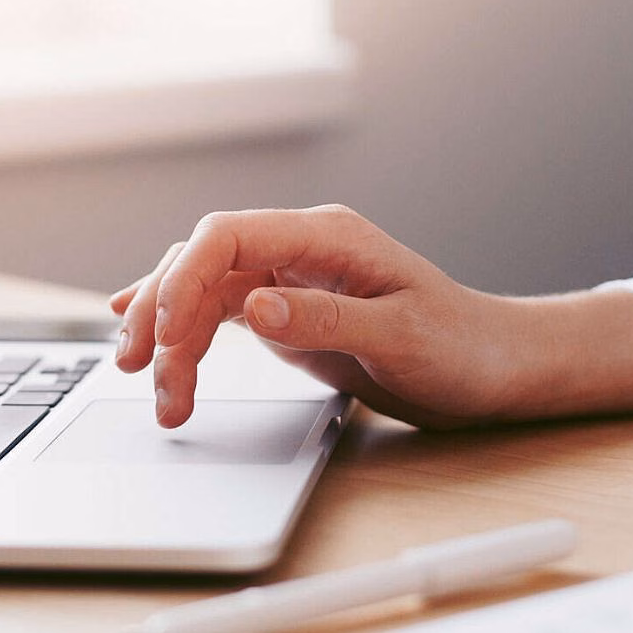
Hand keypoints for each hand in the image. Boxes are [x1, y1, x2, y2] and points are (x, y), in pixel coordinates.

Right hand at [109, 205, 508, 428]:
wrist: (495, 370)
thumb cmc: (463, 347)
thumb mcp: (400, 337)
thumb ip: (326, 319)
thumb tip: (252, 306)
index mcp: (327, 236)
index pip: (227, 234)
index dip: (182, 278)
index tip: (164, 333)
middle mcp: (300, 249)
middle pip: (202, 263)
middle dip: (160, 313)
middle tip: (137, 370)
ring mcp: (289, 279)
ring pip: (203, 294)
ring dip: (170, 341)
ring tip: (160, 398)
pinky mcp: (286, 312)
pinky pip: (219, 315)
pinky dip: (185, 339)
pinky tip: (154, 354)